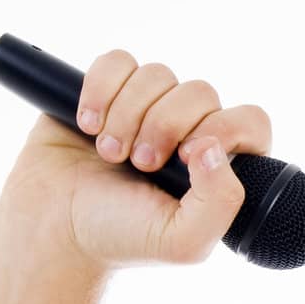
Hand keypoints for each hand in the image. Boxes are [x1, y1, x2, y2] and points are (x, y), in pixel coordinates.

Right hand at [0, 49, 273, 268]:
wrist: (54, 228)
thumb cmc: (121, 237)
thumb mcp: (183, 242)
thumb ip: (220, 203)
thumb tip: (214, 148)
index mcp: (218, 166)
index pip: (250, 122)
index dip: (225, 128)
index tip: (187, 156)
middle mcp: (189, 132)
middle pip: (200, 92)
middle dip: (164, 127)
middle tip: (140, 164)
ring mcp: (149, 108)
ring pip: (157, 74)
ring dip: (127, 115)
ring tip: (109, 154)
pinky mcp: (107, 91)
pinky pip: (117, 61)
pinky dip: (101, 89)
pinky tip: (87, 124)